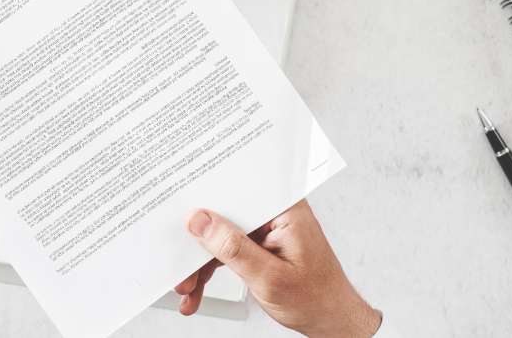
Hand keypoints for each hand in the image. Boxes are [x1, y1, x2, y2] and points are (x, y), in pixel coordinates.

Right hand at [175, 200, 380, 337]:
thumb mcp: (269, 277)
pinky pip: (228, 249)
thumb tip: (200, 221)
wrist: (332, 320)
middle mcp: (275, 212)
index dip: (205, 199)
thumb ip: (233, 248)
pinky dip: (212, 269)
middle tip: (179, 265)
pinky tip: (198, 288)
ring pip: (221, 235)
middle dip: (198, 243)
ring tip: (186, 286)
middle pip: (224, 215)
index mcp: (285, 208)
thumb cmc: (316, 298)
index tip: (179, 214)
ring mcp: (267, 228)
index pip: (237, 191)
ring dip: (201, 263)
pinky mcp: (260, 243)